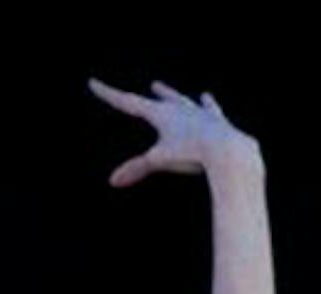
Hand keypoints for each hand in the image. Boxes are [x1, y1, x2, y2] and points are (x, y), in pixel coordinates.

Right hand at [85, 77, 257, 185]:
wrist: (227, 150)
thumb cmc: (191, 153)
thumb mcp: (160, 161)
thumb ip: (137, 168)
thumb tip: (112, 181)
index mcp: (161, 114)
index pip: (128, 102)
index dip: (109, 94)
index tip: (93, 83)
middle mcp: (181, 109)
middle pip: (164, 99)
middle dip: (156, 94)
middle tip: (155, 85)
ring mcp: (202, 114)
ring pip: (191, 103)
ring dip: (187, 99)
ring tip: (199, 94)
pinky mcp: (221, 125)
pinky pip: (215, 114)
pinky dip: (212, 111)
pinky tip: (211, 103)